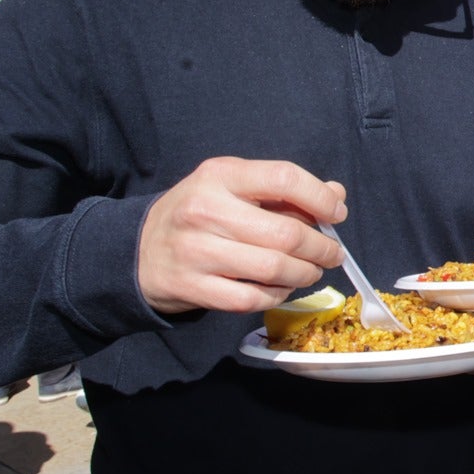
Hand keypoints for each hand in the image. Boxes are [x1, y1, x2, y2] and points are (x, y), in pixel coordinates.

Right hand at [137, 158, 349, 314]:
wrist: (137, 250)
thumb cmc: (197, 214)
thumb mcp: (233, 188)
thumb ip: (283, 191)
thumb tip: (335, 195)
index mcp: (220, 175)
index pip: (284, 178)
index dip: (320, 198)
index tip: (336, 214)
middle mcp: (205, 210)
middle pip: (285, 233)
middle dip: (320, 247)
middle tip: (331, 253)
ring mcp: (196, 251)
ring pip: (273, 269)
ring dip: (304, 274)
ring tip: (310, 271)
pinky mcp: (192, 287)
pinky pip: (251, 298)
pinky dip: (277, 295)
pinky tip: (281, 288)